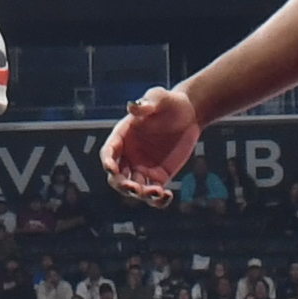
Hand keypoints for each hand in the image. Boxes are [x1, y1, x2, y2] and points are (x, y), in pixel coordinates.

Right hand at [101, 83, 206, 201]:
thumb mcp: (159, 97)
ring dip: (141, 195)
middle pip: (117, 177)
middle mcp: (129, 155)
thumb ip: (147, 103)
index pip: (109, 152)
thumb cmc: (169, 102)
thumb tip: (133, 107)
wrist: (190, 114)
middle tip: (135, 188)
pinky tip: (167, 196)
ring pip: (134, 189)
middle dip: (122, 185)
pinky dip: (158, 200)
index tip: (112, 169)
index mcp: (122, 136)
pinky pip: (154, 194)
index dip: (107, 162)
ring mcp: (143, 168)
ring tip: (157, 192)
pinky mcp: (159, 177)